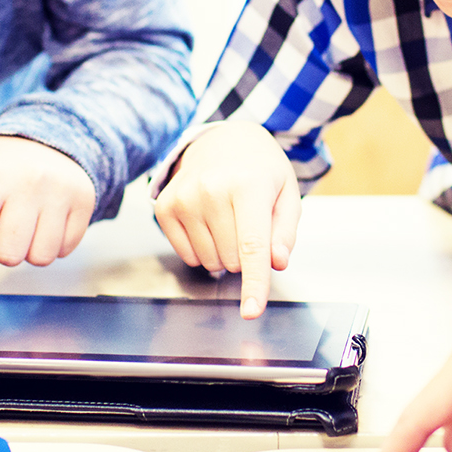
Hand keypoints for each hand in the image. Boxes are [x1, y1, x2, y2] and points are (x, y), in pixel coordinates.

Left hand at [0, 136, 95, 318]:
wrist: (44, 138)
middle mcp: (27, 182)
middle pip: (7, 255)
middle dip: (0, 249)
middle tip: (2, 220)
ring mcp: (60, 191)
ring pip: (38, 258)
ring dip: (27, 249)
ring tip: (25, 219)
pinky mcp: (84, 200)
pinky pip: (63, 251)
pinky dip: (51, 244)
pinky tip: (47, 218)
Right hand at [153, 122, 302, 317]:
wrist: (222, 140)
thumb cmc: (260, 171)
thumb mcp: (286, 194)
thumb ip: (285, 231)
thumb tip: (276, 263)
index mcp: (249, 185)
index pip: (252, 246)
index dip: (254, 282)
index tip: (251, 311)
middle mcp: (212, 189)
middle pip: (233, 260)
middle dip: (245, 255)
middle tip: (247, 223)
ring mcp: (184, 198)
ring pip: (210, 262)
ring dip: (223, 253)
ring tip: (228, 220)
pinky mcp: (164, 206)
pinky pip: (187, 256)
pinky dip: (202, 249)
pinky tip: (208, 222)